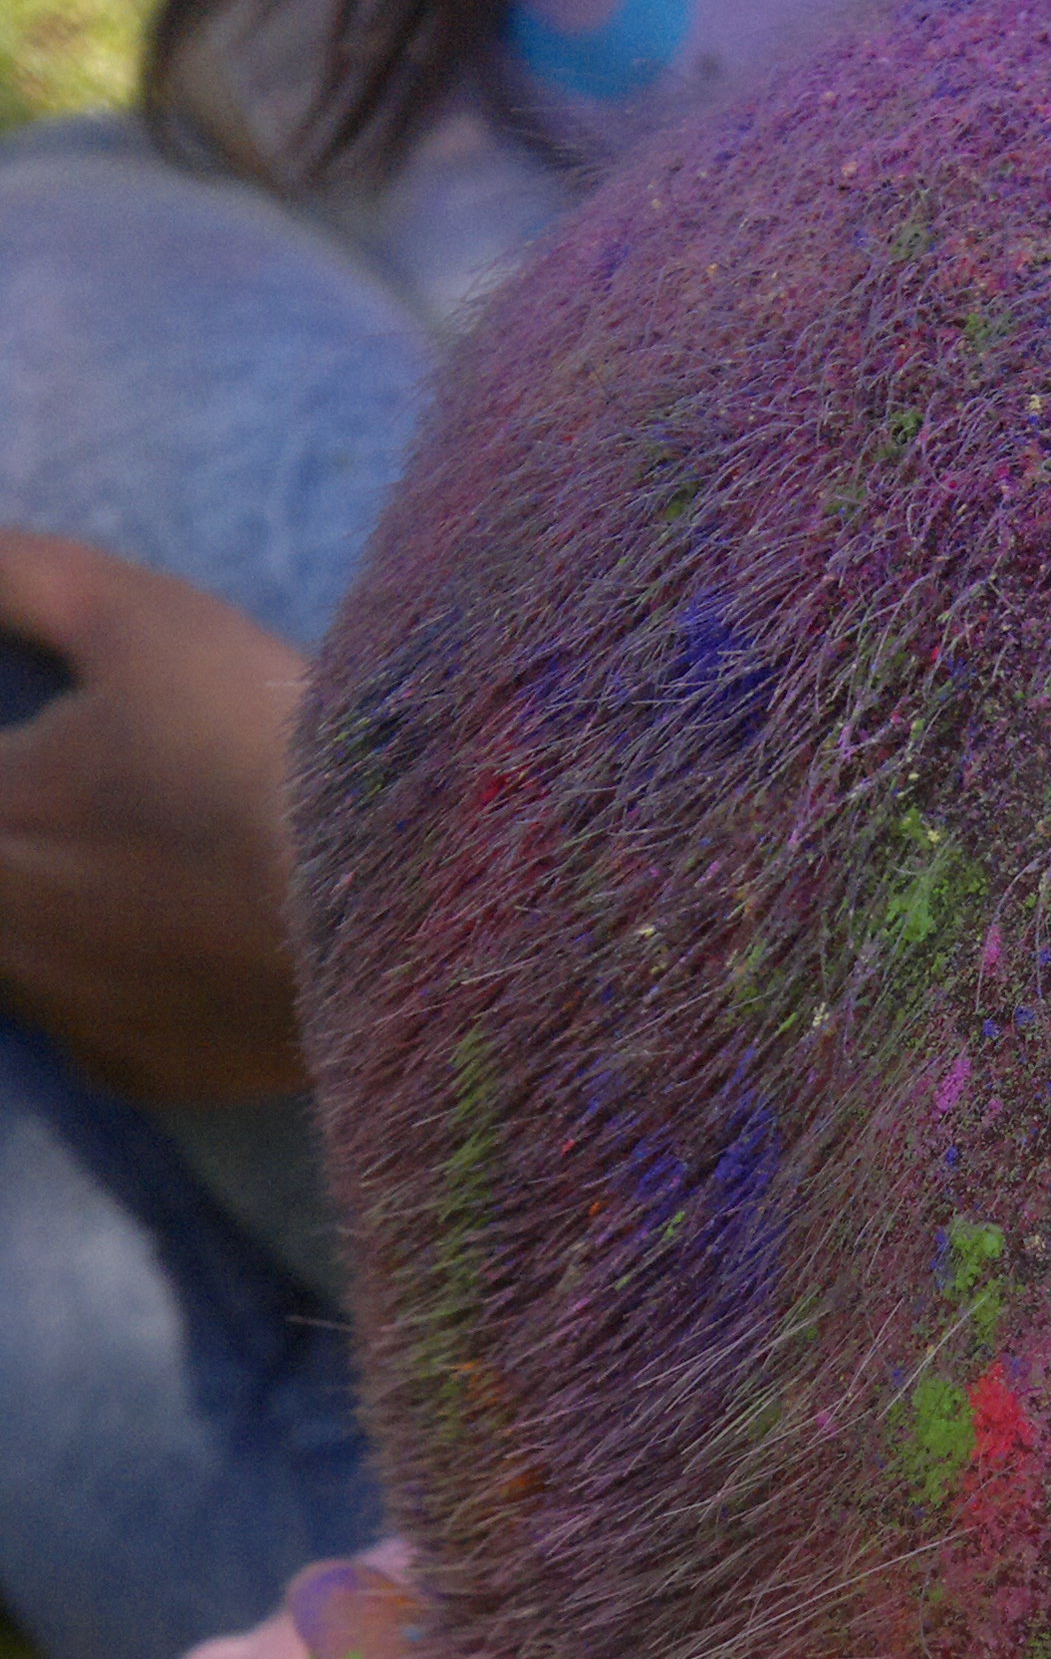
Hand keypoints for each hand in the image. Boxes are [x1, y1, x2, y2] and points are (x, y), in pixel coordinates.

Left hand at [0, 531, 309, 1104]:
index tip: (68, 751)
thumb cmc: (256, 740)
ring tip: (152, 866)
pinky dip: (119, 986)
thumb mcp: (130, 616)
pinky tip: (182, 943)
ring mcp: (68, 1018)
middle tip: (124, 803)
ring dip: (61, 910)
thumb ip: (10, 583)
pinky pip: (93, 1029)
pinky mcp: (140, 1075)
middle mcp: (3, 937)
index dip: (27, 766)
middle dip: (31, 831)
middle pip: (0, 876)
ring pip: (24, 958)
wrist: (403, 902)